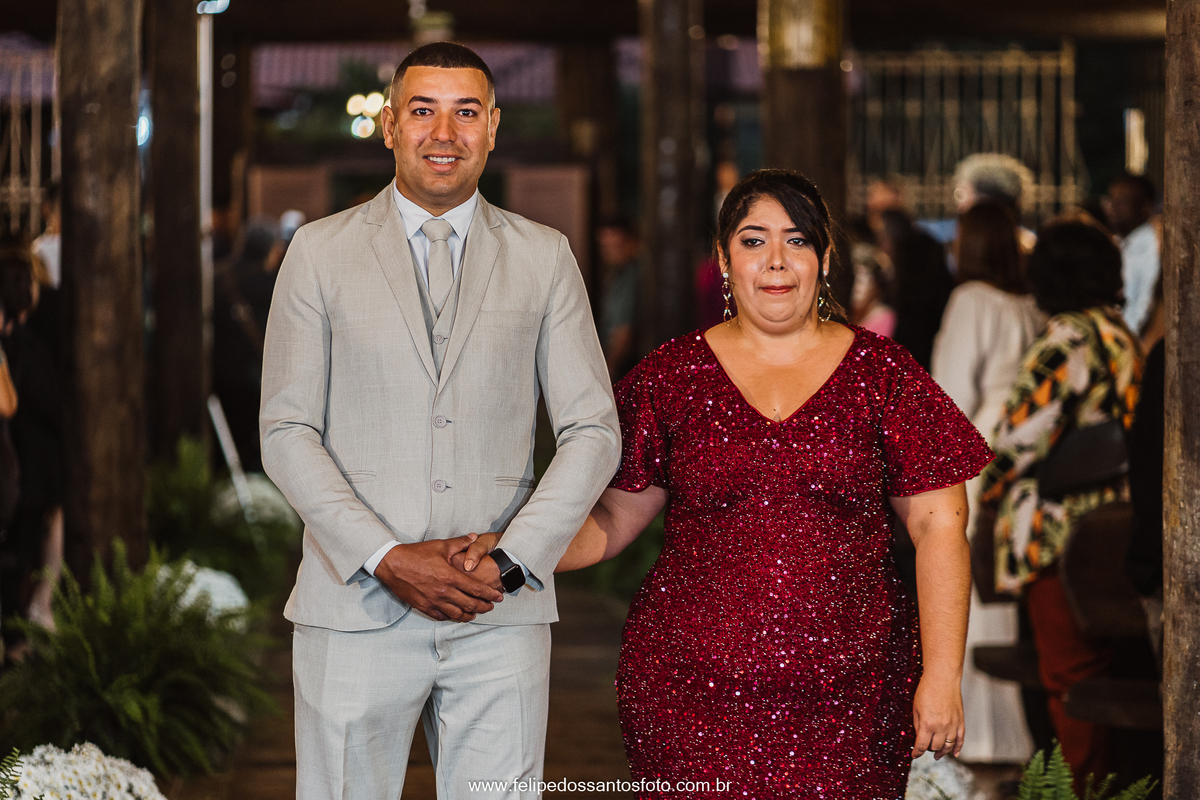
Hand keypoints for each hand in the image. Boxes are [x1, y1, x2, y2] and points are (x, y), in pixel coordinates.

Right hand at [374, 534, 504, 621]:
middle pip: (470, 604)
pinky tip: (456, 615)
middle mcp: (444, 592)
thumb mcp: (440, 546)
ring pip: (457, 614)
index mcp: (450, 577)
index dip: (489, 594)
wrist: (392, 564)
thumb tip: (474, 537)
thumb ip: (460, 543)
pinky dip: (451, 617)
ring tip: (475, 614)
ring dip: (469, 615)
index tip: (498, 597)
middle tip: (490, 606)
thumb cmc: (416, 554)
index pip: (476, 589)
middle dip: (483, 607)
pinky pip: (441, 617)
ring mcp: (433, 602)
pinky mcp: (423, 607)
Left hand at [911, 674, 964, 759]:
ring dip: (942, 752)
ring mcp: (953, 725)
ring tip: (937, 755)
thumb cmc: (926, 690)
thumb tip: (919, 737)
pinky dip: (958, 748)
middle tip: (924, 748)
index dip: (917, 753)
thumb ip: (917, 725)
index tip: (914, 755)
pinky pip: (960, 739)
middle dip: (928, 749)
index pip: (922, 745)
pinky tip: (954, 754)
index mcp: (927, 724)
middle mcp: (941, 727)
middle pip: (935, 747)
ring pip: (948, 746)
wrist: (942, 678)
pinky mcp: (960, 722)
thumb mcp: (916, 708)